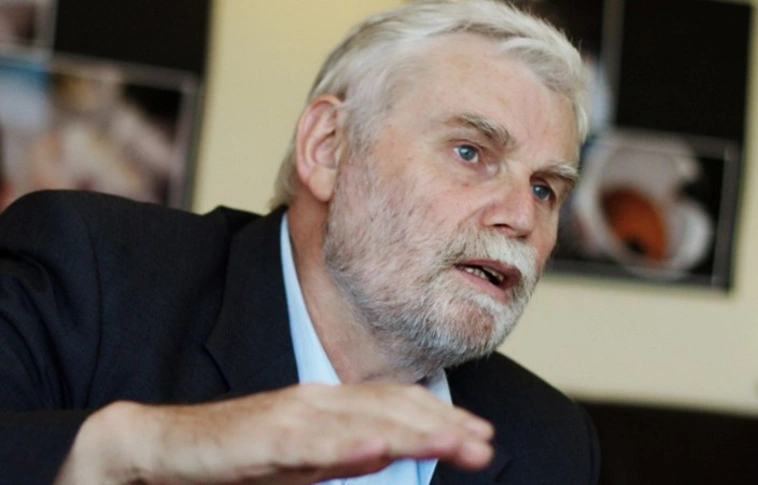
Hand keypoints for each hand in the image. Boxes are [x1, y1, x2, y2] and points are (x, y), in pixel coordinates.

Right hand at [55, 383, 494, 483]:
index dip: (441, 416)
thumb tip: (388, 454)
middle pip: (391, 409)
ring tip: (455, 443)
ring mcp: (291, 416)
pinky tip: (378, 451)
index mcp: (330, 404)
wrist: (166, 446)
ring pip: (362, 421)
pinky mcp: (262, 437)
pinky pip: (311, 444)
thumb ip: (345, 452)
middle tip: (485, 442)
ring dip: (413, 431)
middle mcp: (317, 401)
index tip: (479, 434)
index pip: (397, 404)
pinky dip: (347, 446)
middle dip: (443, 425)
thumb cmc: (238, 455)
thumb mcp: (304, 457)